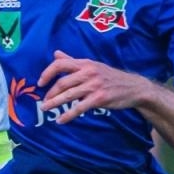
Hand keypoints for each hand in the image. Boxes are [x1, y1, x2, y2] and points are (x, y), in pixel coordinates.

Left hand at [37, 50, 153, 121]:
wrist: (133, 87)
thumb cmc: (111, 77)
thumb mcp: (93, 65)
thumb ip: (73, 61)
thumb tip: (55, 53)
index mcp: (85, 63)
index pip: (61, 64)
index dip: (47, 73)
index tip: (40, 83)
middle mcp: (88, 72)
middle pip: (62, 82)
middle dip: (50, 93)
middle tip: (43, 102)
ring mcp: (94, 86)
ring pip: (68, 95)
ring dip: (54, 103)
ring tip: (46, 109)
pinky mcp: (99, 99)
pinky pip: (79, 108)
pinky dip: (68, 115)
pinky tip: (60, 120)